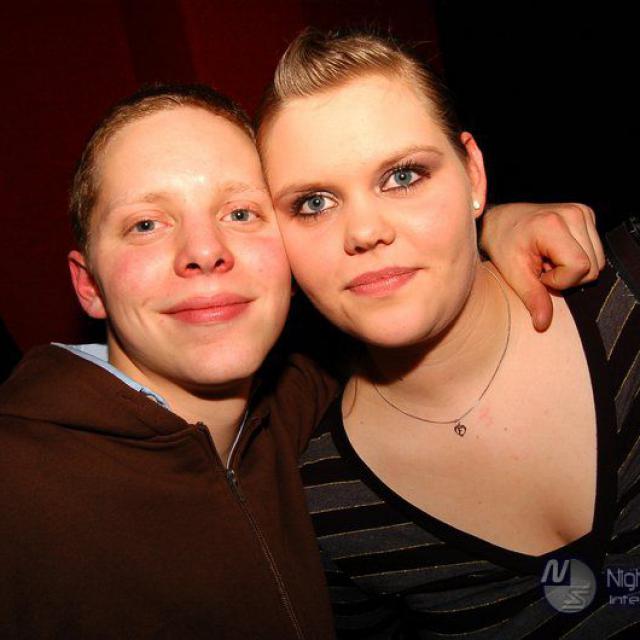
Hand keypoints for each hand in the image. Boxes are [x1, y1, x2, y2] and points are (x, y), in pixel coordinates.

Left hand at [480, 202, 604, 331]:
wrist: (500, 221)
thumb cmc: (503, 244)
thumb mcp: (513, 274)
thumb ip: (532, 298)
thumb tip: (543, 324)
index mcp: (552, 224)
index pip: (579, 266)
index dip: (560, 280)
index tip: (538, 274)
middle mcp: (573, 214)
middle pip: (592, 267)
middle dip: (567, 277)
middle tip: (541, 268)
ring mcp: (583, 212)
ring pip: (598, 262)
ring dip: (573, 269)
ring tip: (547, 260)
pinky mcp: (587, 216)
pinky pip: (596, 252)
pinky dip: (577, 259)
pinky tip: (555, 253)